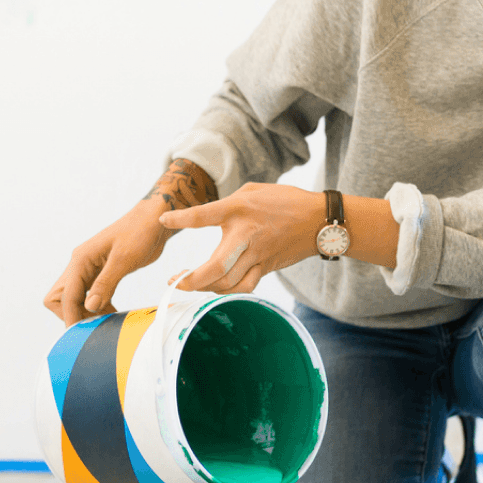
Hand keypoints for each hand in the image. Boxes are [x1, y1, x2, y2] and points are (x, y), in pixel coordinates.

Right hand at [42, 200, 171, 326]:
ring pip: (74, 297)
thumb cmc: (139, 233)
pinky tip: (112, 312)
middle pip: (60, 297)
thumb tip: (90, 306)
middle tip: (93, 325)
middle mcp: (80, 264)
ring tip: (106, 321)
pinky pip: (89, 294)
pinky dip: (96, 306)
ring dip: (85, 312)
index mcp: (80, 259)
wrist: (153, 219)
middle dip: (72, 314)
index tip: (81, 335)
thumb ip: (105, 283)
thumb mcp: (124, 259)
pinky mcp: (101, 273)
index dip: (72, 317)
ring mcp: (89, 269)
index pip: (66, 296)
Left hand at [158, 183, 325, 293]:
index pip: (204, 216)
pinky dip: (227, 292)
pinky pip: (243, 287)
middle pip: (216, 267)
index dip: (181, 219)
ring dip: (206, 288)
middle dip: (192, 280)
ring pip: (228, 283)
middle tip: (174, 281)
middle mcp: (246, 235)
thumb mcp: (252, 191)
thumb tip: (208, 215)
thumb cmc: (283, 201)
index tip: (164, 220)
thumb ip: (228, 203)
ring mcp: (257, 255)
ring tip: (190, 284)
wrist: (318, 220)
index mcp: (238, 210)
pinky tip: (216, 288)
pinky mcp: (265, 267)